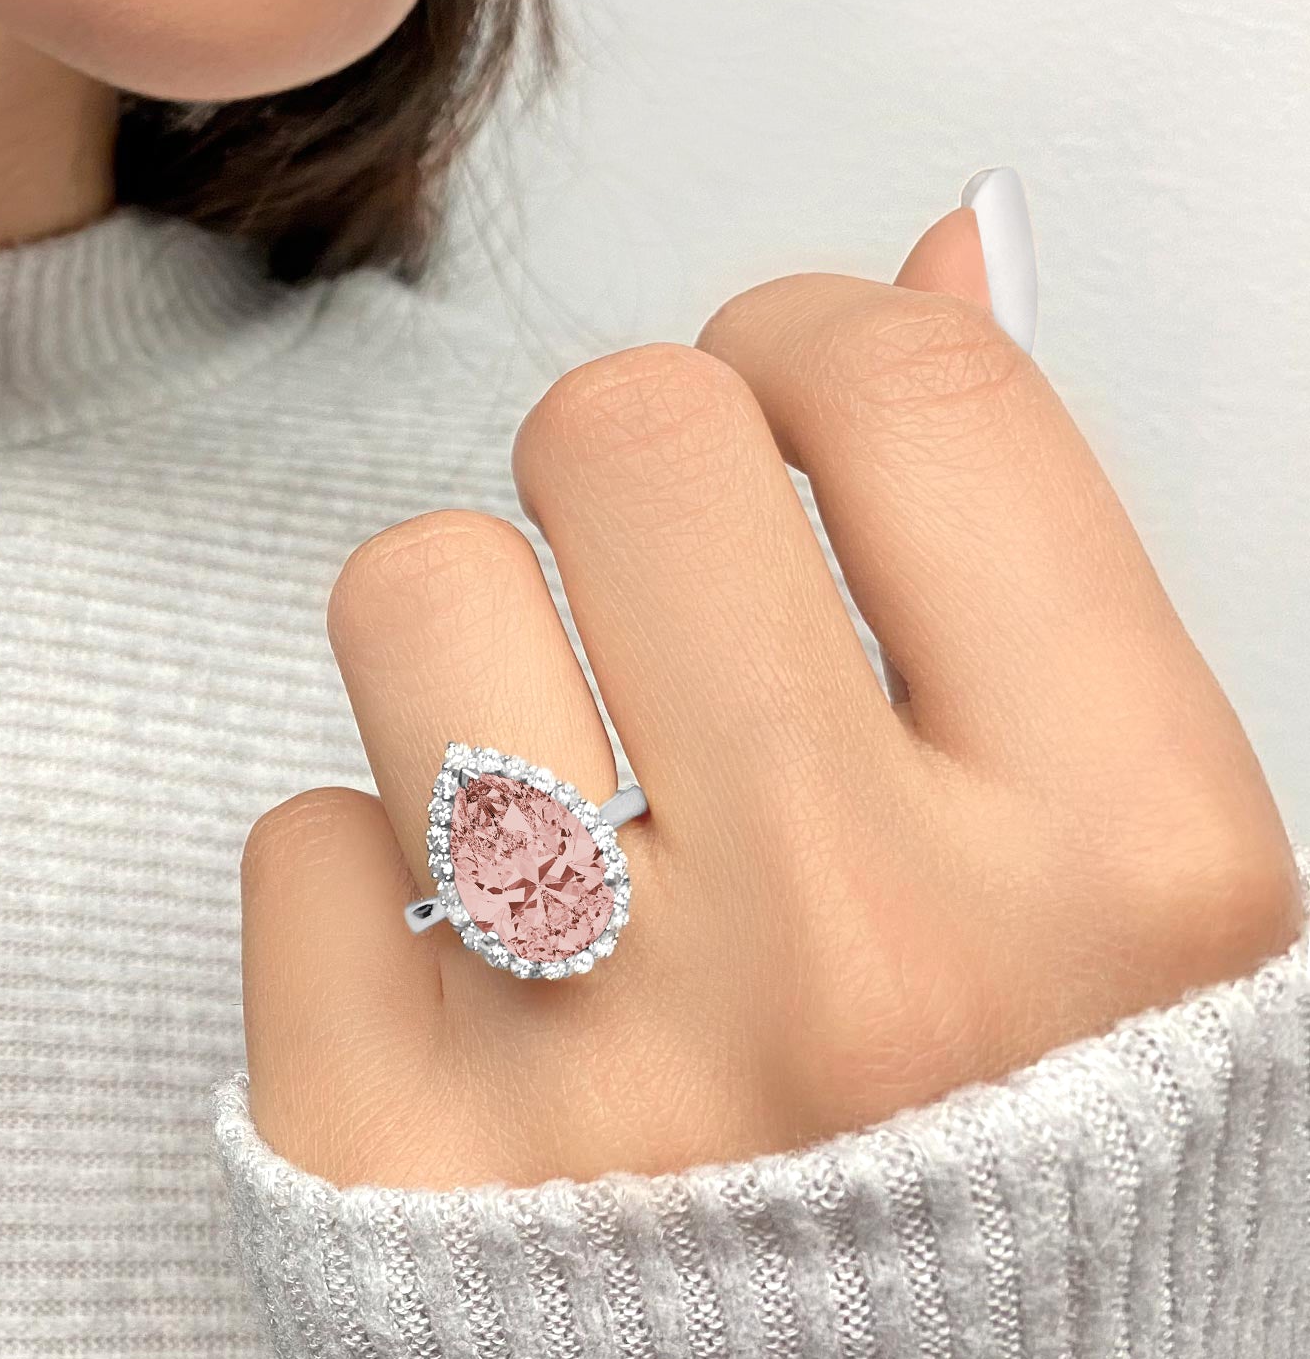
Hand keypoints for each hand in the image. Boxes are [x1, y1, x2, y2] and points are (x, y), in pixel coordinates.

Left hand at [239, 199, 1300, 1190]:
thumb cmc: (1007, 1121)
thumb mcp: (1109, 848)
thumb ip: (1026, 542)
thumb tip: (950, 249)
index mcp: (1119, 867)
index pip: (910, 391)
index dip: (819, 343)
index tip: (791, 409)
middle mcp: (871, 968)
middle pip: (623, 434)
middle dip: (629, 454)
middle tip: (663, 574)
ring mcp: (615, 1079)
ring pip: (416, 594)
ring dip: (476, 648)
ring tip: (569, 785)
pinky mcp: (393, 1173)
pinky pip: (305, 838)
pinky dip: (383, 877)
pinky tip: (491, 979)